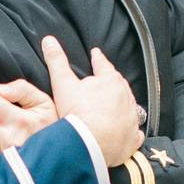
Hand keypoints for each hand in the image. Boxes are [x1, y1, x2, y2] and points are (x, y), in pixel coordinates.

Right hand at [41, 36, 142, 166]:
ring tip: (113, 106)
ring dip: (121, 105)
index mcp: (110, 81)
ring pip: (128, 107)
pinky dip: (130, 130)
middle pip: (118, 85)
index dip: (98, 59)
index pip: (103, 65)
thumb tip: (49, 40)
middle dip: (111, 83)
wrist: (90, 144)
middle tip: (104, 82)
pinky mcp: (132, 138)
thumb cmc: (77, 112)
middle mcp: (126, 97)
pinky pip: (134, 132)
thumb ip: (56, 60)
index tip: (96, 54)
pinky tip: (126, 131)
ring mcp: (131, 118)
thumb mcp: (63, 83)